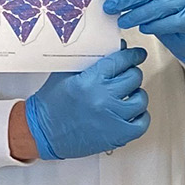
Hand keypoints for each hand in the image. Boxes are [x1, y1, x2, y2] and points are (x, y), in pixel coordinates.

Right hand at [22, 45, 149, 159]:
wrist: (42, 132)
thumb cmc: (51, 105)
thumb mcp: (66, 73)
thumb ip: (91, 60)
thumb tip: (117, 49)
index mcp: (91, 81)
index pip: (122, 61)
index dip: (133, 55)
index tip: (137, 55)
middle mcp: (103, 99)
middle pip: (134, 77)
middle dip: (131, 73)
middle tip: (125, 76)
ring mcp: (112, 118)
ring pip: (141, 98)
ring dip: (135, 94)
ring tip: (126, 95)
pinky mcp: (117, 136)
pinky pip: (142, 122)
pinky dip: (139, 115)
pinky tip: (130, 112)